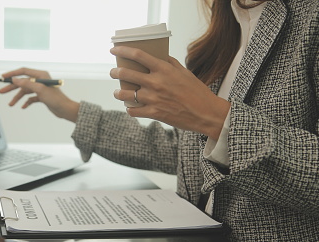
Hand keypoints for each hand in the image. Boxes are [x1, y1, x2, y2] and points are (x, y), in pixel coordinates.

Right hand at [0, 68, 79, 122]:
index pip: (23, 71)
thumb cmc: (55, 98)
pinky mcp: (41, 96)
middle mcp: (40, 80)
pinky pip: (30, 98)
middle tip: (1, 91)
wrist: (65, 109)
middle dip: (12, 87)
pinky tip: (23, 106)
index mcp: (40, 75)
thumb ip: (26, 84)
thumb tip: (15, 79)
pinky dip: (26, 102)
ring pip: (25, 91)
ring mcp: (40, 88)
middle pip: (22, 82)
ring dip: (17, 97)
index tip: (3, 77)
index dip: (13, 73)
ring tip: (11, 104)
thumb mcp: (39, 90)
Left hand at [110, 46, 230, 139]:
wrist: (205, 113)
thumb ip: (169, 63)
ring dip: (118, 93)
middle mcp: (155, 82)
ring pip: (125, 95)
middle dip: (115, 72)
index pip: (138, 55)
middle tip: (113, 72)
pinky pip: (133, 111)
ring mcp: (153, 99)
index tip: (113, 50)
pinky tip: (131, 107)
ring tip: (118, 93)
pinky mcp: (153, 113)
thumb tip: (159, 57)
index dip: (122, 51)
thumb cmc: (196, 91)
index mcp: (163, 69)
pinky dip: (130, 109)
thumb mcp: (184, 72)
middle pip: (126, 74)